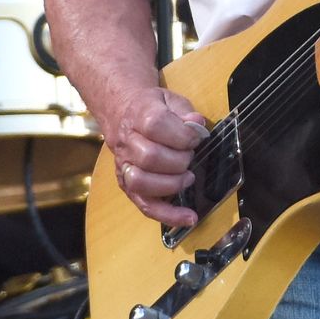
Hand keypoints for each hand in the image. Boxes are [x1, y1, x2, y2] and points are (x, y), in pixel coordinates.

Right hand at [104, 84, 210, 227]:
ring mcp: (125, 166)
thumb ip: (186, 112)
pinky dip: (167, 215)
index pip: (156, 125)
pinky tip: (188, 217)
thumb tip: (197, 125)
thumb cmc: (151, 108)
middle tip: (189, 156)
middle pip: (150, 156)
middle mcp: (127, 142)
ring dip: (171, 184)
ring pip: (141, 182)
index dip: (182, 134)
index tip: (196, 137)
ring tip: (187, 178)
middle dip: (179, 160)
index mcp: (138, 115)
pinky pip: (145, 206)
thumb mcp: (171, 100)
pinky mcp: (128, 185)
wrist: (122, 112)